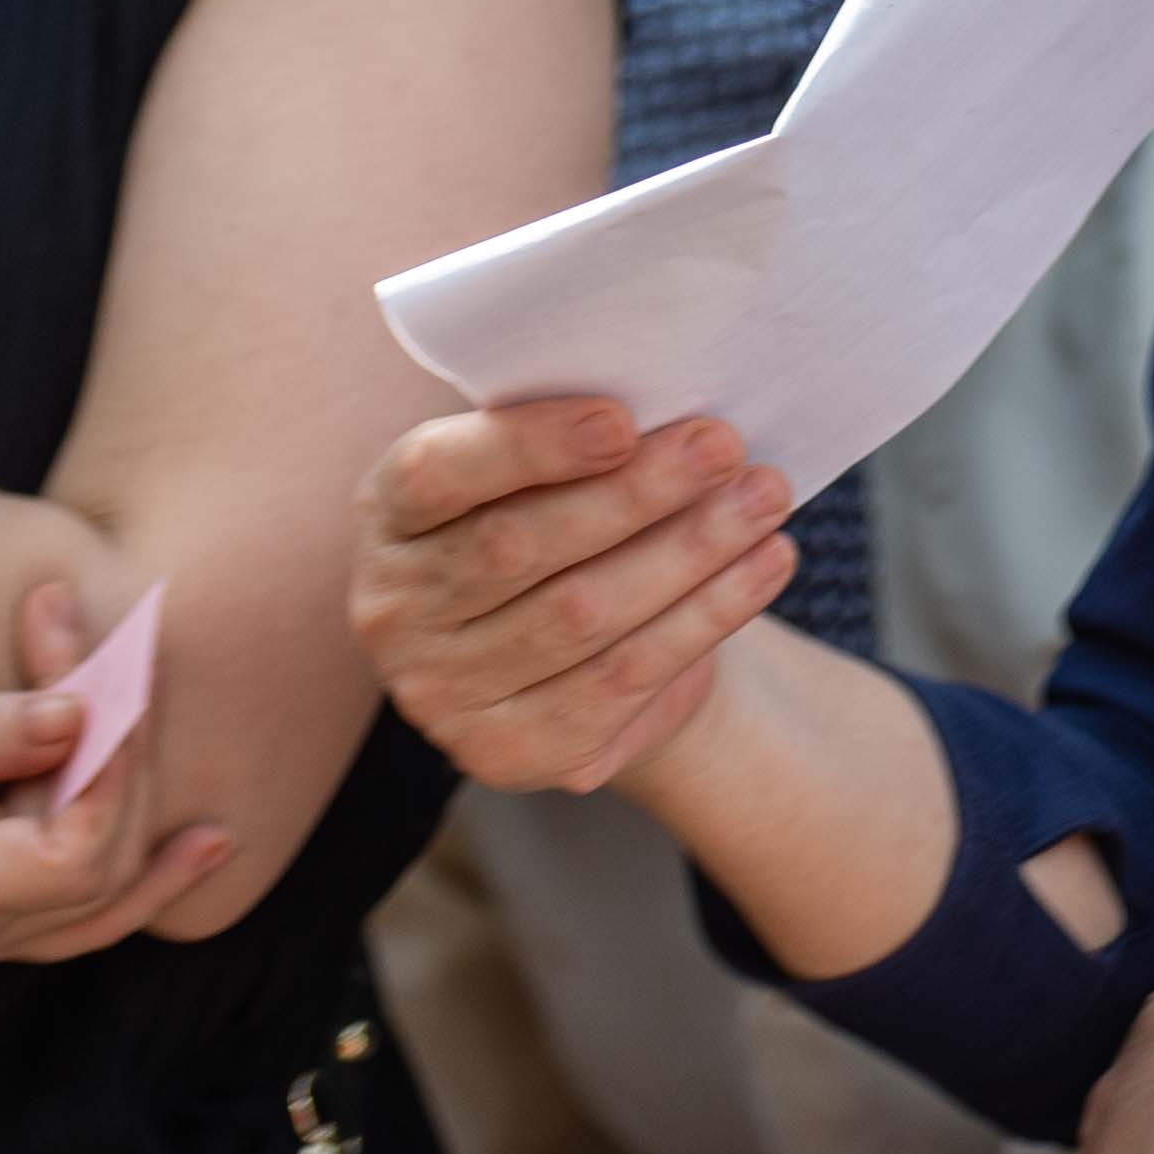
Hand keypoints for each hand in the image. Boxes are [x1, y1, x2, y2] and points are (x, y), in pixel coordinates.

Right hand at [0, 621, 229, 972]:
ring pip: (99, 905)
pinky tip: (195, 840)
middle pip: (104, 869)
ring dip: (153, 818)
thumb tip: (83, 715)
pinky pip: (71, 918)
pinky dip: (135, 878)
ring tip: (199, 737)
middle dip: (132, 752)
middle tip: (122, 639)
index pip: (77, 844)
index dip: (112, 749)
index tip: (89, 646)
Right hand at [348, 401, 793, 793]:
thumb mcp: (536, 470)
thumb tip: (669, 401)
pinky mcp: (511, 752)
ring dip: (689, 551)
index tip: (621, 419)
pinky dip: (707, 616)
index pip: (436, 474)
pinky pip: (623, 679)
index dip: (528, 446)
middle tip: (723, 445)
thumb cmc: (559, 519)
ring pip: (582, 616)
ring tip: (764, 498)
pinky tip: (765, 564)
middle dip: (634, 493)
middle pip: (518, 547)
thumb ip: (571, 437)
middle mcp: (394, 612)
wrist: (577, 651)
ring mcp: (444, 695)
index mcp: (387, 516)